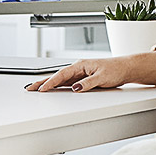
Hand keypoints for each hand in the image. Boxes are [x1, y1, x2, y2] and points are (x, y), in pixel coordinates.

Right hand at [24, 52, 155, 92]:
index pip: (61, 75)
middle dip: (42, 81)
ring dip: (48, 83)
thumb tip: (75, 88)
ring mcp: (80, 73)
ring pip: (60, 79)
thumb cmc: (116, 70)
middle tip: (29, 87)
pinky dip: (57, 85)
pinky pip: (66, 82)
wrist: (126, 68)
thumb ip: (87, 84)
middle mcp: (78, 68)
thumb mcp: (102, 78)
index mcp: (81, 65)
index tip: (41, 89)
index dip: (50, 82)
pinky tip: (52, 89)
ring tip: (36, 89)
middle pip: (56, 76)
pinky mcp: (83, 77)